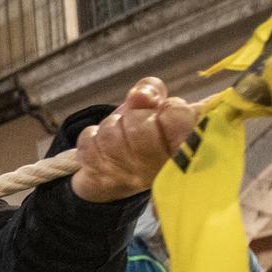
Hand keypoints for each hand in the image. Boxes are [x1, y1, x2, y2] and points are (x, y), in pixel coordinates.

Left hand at [71, 77, 197, 202]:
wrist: (114, 173)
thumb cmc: (143, 133)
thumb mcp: (156, 106)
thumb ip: (152, 91)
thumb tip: (139, 96)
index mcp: (183, 148)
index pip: (178, 117)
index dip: (168, 108)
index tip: (165, 114)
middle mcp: (160, 169)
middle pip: (139, 128)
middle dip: (133, 118)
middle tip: (137, 127)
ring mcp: (130, 178)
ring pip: (110, 135)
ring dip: (110, 128)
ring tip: (119, 137)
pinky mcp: (102, 180)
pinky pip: (88, 142)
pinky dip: (91, 137)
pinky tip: (102, 148)